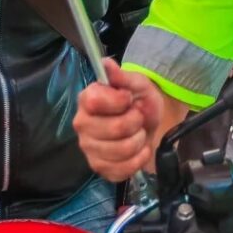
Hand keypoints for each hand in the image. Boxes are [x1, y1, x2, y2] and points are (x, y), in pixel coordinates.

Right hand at [74, 58, 162, 181]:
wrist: (150, 124)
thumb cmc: (139, 101)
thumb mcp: (138, 84)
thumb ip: (122, 76)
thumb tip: (106, 63)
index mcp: (87, 100)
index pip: (95, 101)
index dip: (118, 101)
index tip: (128, 99)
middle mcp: (82, 124)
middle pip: (114, 129)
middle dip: (135, 122)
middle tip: (137, 118)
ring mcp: (88, 148)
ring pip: (121, 150)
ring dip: (139, 141)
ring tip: (139, 133)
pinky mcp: (99, 167)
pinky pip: (122, 169)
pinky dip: (138, 159)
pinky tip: (140, 150)